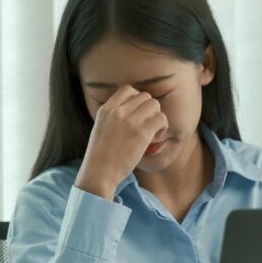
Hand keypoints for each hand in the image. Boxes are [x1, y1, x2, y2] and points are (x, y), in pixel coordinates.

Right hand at [75, 85, 167, 199]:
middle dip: (150, 110)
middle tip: (148, 125)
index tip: (138, 114)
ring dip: (157, 117)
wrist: (98, 172)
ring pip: (155, 104)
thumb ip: (113, 118)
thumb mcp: (101, 129)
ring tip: (153, 131)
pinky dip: (163, 127)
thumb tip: (132, 113)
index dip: (138, 99)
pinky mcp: (141, 133)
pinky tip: (155, 137)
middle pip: (145, 96)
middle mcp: (118, 111)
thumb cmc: (100, 156)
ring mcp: (130, 121)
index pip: (128, 90)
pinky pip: (161, 118)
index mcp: (106, 109)